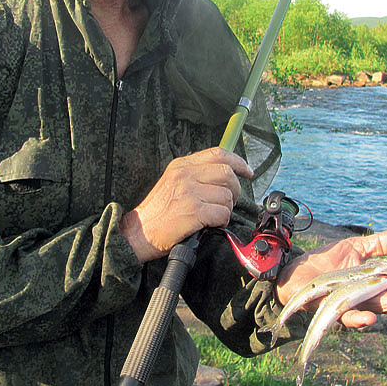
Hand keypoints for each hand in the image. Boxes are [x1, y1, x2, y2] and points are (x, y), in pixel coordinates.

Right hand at [119, 147, 252, 261]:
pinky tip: (211, 224)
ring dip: (226, 209)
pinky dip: (222, 221)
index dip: (238, 161)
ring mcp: (189, 192)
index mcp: (182, 165)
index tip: (247, 171)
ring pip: (227, 196)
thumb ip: (195, 174)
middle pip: (227, 173)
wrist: (139, 231)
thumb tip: (224, 173)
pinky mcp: (193, 211)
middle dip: (235, 190)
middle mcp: (186, 175)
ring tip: (214, 216)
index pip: (218, 154)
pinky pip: (222, 213)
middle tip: (229, 201)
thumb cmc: (158, 211)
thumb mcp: (173, 182)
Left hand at [276, 228, 386, 328]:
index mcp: (376, 281)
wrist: (294, 273)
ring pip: (382, 305)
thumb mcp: (355, 247)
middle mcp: (369, 295)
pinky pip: (348, 318)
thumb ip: (381, 244)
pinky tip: (372, 318)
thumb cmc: (326, 264)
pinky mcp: (332, 309)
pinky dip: (360, 319)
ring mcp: (353, 304)